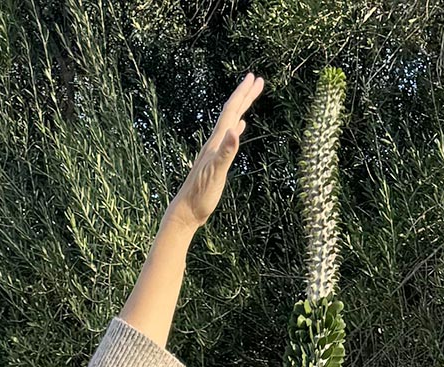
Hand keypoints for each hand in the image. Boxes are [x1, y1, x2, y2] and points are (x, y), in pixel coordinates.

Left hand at [169, 72, 264, 231]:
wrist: (186, 211)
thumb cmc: (201, 196)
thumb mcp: (216, 174)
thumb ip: (226, 152)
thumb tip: (236, 130)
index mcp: (216, 142)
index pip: (231, 112)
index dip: (242, 94)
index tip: (253, 77)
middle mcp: (214, 143)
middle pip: (230, 113)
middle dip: (244, 95)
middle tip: (256, 80)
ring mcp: (215, 151)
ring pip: (230, 122)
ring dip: (241, 108)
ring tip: (249, 97)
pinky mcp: (215, 161)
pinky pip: (228, 138)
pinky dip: (235, 129)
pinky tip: (239, 127)